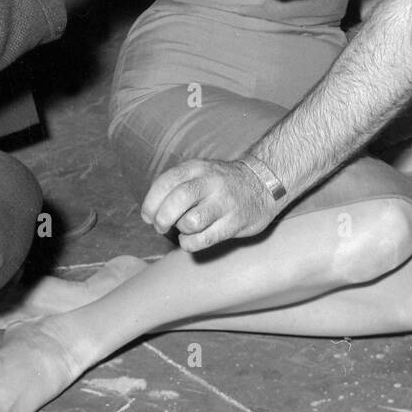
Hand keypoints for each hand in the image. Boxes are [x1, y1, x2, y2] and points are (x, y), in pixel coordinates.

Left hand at [141, 158, 277, 251]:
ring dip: (180, 230)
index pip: (167, 181)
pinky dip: (190, 244)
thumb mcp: (201, 172)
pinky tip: (191, 240)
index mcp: (198, 167)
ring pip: (191, 222)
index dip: (151, 201)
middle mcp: (211, 182)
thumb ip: (177, 185)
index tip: (147, 215)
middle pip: (178, 199)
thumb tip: (151, 212)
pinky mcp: (235, 222)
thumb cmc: (222, 184)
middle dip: (162, 217)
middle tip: (160, 226)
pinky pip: (205, 239)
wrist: (263, 184)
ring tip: (183, 230)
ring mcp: (225, 203)